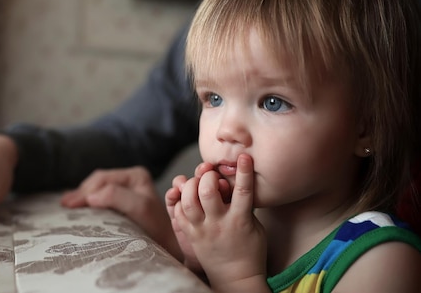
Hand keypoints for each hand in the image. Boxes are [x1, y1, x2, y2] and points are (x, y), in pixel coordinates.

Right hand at [60, 167, 178, 257]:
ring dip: (81, 197)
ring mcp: (124, 189)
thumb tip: (91, 196)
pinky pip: (97, 196)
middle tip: (64, 205)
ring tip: (66, 206)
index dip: (86, 191)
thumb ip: (117, 196)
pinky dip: (85, 201)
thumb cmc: (156, 229)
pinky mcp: (119, 201)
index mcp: (136, 175)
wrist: (167, 247)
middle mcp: (130, 179)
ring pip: (95, 189)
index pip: (104, 179)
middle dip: (81, 193)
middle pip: (97, 182)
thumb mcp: (139, 209)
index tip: (70, 205)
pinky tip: (74, 207)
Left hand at [173, 154, 267, 291]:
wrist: (236, 277)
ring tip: (196, 181)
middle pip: (208, 192)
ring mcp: (202, 230)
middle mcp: (219, 224)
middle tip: (210, 171)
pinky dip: (180, 200)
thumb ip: (245, 204)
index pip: (243, 191)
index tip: (243, 156)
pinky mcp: (190, 235)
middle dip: (207, 175)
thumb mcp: (255, 225)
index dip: (243, 171)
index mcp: (240, 220)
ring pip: (188, 201)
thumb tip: (233, 180)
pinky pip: (179, 213)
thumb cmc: (250, 248)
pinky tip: (187, 196)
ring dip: (190, 185)